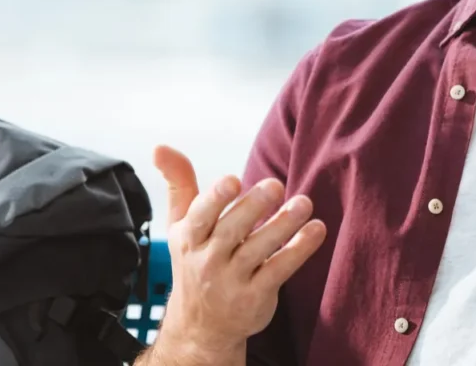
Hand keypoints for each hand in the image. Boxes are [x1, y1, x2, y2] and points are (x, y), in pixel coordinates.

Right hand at [144, 146, 326, 365]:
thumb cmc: (196, 262)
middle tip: (276, 185)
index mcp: (189, 238)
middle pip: (231, 230)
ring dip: (283, 225)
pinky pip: (279, 271)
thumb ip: (178, 184)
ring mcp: (232, 281)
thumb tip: (159, 147)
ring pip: (258, 250)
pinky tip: (316, 230)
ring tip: (304, 203)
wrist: (201, 328)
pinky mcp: (256, 298)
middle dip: (253, 206)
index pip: (199, 216)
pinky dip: (299, 250)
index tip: (232, 180)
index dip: (215, 198)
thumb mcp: (181, 226)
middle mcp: (208, 260)